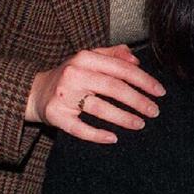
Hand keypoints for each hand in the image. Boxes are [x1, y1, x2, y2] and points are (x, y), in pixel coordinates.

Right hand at [25, 44, 164, 143]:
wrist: (34, 91)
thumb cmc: (70, 75)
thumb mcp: (89, 58)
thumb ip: (113, 55)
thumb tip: (136, 60)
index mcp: (85, 57)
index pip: (121, 69)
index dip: (144, 81)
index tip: (160, 92)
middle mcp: (74, 74)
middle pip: (114, 88)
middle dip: (138, 101)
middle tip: (154, 111)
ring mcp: (63, 96)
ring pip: (100, 108)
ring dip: (124, 118)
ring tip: (140, 124)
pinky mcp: (55, 115)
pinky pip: (79, 128)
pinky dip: (97, 135)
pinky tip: (113, 138)